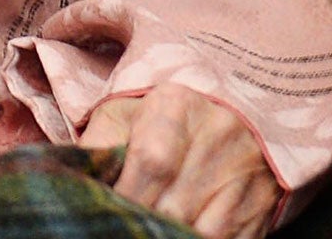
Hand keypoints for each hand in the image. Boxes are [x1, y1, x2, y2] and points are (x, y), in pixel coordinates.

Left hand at [80, 84, 280, 238]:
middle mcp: (218, 137)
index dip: (127, 197)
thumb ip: (98, 143)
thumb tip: (72, 178)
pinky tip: (176, 235)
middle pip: (174, 205)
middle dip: (144, 223)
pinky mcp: (260, 209)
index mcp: (178, 106)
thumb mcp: (126, 112)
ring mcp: (244, 176)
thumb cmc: (163, 117)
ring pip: (203, 232)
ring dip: (170, 236)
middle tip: (124, 225)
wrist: (236, 111)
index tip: (108, 211)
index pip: (152, 161)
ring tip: (149, 231)